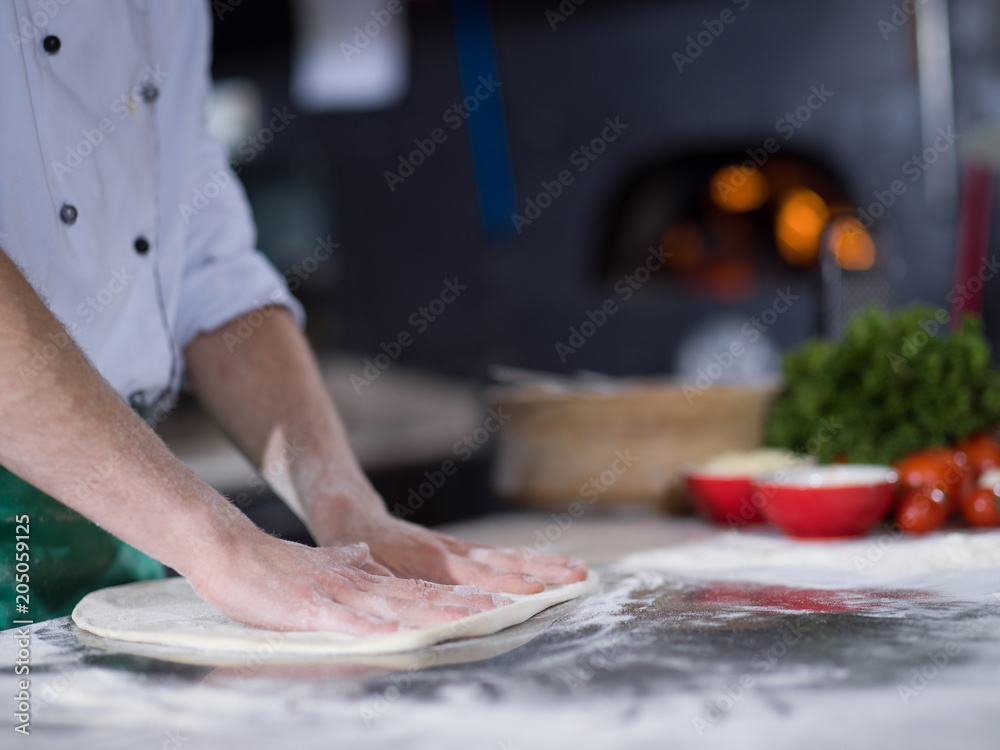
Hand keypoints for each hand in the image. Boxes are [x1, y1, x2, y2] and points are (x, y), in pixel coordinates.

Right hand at [187, 529, 510, 634]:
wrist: (231, 551)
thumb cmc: (276, 569)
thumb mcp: (323, 566)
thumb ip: (347, 564)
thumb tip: (364, 559)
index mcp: (363, 579)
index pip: (417, 589)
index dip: (454, 596)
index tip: (490, 602)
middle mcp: (359, 584)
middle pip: (417, 596)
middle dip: (459, 605)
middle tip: (501, 609)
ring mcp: (337, 594)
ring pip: (393, 605)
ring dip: (431, 612)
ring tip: (468, 617)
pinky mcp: (309, 607)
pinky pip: (345, 620)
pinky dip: (371, 628)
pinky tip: (395, 635)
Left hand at [317, 511, 589, 594]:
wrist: (351, 514)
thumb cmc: (355, 550)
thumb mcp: (367, 573)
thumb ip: (394, 592)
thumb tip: (420, 617)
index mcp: (429, 561)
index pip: (478, 576)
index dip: (508, 585)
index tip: (539, 592)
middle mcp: (450, 552)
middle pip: (505, 563)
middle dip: (545, 572)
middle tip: (582, 578)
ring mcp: (457, 548)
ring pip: (507, 557)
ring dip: (544, 564)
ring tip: (580, 570)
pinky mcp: (458, 549)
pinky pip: (497, 554)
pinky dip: (524, 559)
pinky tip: (547, 565)